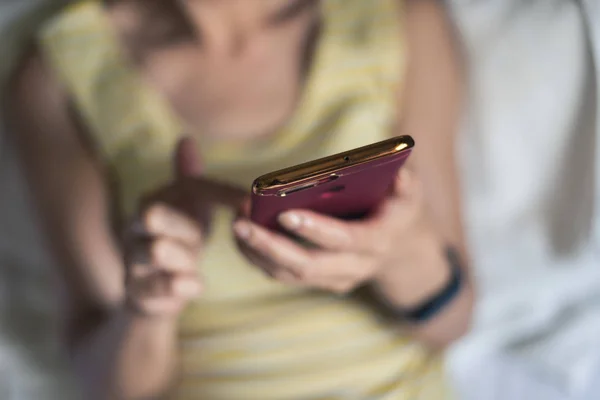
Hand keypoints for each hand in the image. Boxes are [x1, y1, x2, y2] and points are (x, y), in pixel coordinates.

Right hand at [124, 138, 245, 316]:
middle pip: (155, 213)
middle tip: (203, 240)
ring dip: (186, 259)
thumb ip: (189, 177)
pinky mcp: (137, 291)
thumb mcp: (187, 209)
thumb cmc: (179, 241)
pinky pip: (161, 286)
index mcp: (152, 200)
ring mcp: (132, 259)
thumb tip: (185, 139)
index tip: (250, 204)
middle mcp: (134, 226)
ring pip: (157, 250)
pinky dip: (184, 285)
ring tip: (192, 264)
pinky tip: (194, 284)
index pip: (189, 187)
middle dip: (188, 227)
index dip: (222, 194)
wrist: (152, 291)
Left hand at [233, 169, 448, 303]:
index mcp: (377, 241)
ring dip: (258, 254)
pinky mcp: (320, 280)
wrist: (400, 250)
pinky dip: (258, 259)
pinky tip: (241, 236)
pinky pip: (284, 276)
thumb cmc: (398, 210)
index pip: (345, 240)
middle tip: (242, 224)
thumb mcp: (410, 193)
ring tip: (236, 225)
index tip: (285, 213)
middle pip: (308, 267)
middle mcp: (356, 266)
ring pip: (290, 276)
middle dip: (271, 247)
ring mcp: (336, 278)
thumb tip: (398, 173)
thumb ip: (405, 183)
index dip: (315, 230)